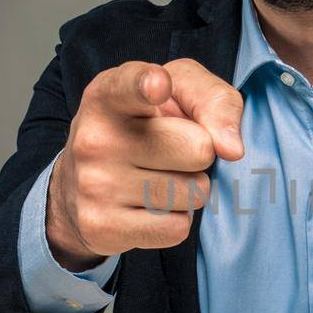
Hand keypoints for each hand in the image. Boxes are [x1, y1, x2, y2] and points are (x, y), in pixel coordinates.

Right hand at [46, 58, 244, 268]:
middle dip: (200, 153)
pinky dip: (175, 219)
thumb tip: (232, 149)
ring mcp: (94, 185)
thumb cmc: (145, 125)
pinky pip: (177, 228)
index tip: (157, 85)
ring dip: (189, 188)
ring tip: (156, 176)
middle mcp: (95, 138)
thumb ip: (214, 100)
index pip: (130, 86)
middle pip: (198, 149)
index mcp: (109, 95)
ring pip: (193, 193)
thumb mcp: (178, 93)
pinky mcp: (102, 227)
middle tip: (169, 150)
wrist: (80, 182)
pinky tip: (147, 205)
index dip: (147, 84)